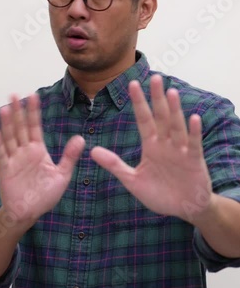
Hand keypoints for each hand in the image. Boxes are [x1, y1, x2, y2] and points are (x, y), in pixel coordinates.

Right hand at [0, 94, 84, 224]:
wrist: (30, 212)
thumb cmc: (45, 195)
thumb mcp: (62, 175)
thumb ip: (69, 156)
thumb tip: (81, 138)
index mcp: (38, 150)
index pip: (36, 126)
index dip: (34, 111)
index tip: (33, 96)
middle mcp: (25, 151)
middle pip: (21, 127)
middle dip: (18, 111)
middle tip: (14, 94)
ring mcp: (14, 160)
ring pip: (10, 138)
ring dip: (7, 124)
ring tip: (5, 108)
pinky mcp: (6, 170)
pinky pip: (2, 155)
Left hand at [91, 75, 212, 222]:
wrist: (183, 209)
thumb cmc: (159, 194)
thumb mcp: (132, 180)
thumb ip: (114, 165)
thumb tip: (91, 151)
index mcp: (151, 146)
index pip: (143, 119)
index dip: (138, 103)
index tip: (131, 84)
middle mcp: (166, 144)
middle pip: (161, 117)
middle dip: (157, 98)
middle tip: (155, 78)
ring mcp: (181, 150)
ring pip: (177, 126)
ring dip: (174, 110)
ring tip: (171, 92)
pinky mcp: (194, 160)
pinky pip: (193, 144)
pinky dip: (193, 132)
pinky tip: (193, 118)